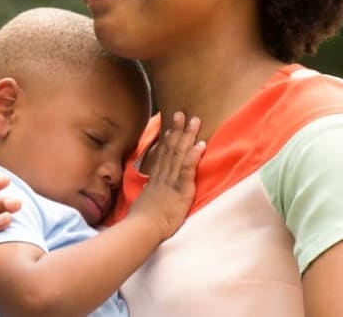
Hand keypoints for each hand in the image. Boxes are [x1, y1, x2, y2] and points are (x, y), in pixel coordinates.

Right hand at [129, 112, 204, 240]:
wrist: (143, 228)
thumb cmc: (142, 221)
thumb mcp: (143, 202)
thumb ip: (148, 194)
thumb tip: (147, 190)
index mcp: (155, 179)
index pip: (162, 155)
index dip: (167, 139)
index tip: (170, 126)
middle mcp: (163, 176)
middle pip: (171, 148)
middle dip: (177, 130)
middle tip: (181, 114)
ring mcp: (171, 181)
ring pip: (180, 154)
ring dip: (187, 136)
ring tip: (194, 121)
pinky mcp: (181, 189)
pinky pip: (187, 169)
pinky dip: (193, 156)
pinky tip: (200, 145)